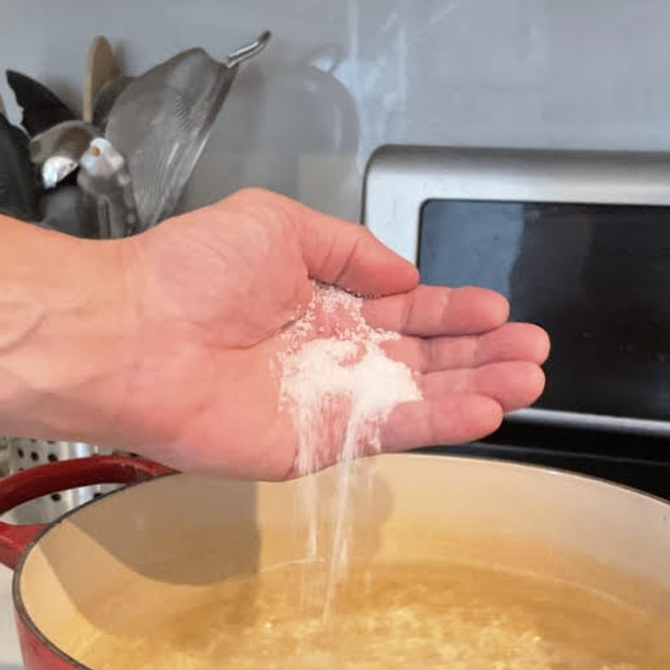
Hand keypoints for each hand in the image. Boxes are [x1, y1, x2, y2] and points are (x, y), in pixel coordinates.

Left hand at [104, 188, 548, 478]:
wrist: (136, 335)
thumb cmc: (191, 273)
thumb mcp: (278, 225)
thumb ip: (349, 249)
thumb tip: (404, 272)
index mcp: (323, 305)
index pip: (405, 313)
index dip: (453, 313)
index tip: (498, 310)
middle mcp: (332, 357)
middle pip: (424, 360)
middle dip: (481, 355)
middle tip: (534, 352)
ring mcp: (328, 404)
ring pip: (419, 399)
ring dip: (477, 390)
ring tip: (530, 382)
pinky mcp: (318, 444)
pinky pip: (391, 433)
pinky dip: (441, 424)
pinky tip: (486, 412)